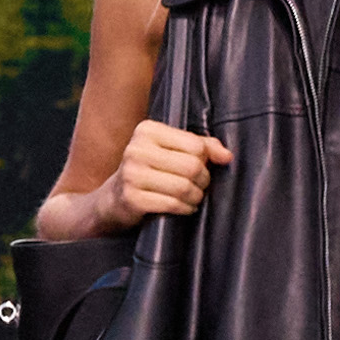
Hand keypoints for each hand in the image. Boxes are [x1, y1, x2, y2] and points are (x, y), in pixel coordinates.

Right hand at [95, 121, 230, 227]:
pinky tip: (184, 208)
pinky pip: (173, 204)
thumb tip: (226, 156)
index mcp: (147, 130)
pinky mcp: (132, 198)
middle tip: (199, 187)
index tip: (202, 168)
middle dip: (203, 180)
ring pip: (184, 186)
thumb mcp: (170, 151)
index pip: (195, 145)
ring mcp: (132, 174)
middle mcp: (137, 149)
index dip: (206, 160)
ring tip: (193, 198)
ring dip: (195, 197)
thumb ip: (200, 146)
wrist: (112, 200)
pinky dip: (185, 208)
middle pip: (192, 166)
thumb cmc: (148, 172)